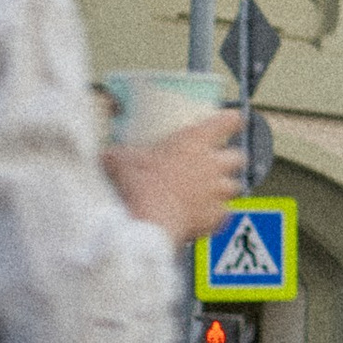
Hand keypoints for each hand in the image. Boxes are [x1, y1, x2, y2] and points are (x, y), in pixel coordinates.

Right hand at [106, 109, 242, 251]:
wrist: (149, 222)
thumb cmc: (138, 186)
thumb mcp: (121, 161)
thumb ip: (118, 156)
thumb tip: (104, 155)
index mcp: (194, 141)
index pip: (227, 121)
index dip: (231, 120)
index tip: (232, 119)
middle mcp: (213, 164)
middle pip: (238, 156)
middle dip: (230, 159)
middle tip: (216, 162)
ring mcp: (218, 192)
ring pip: (235, 186)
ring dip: (224, 188)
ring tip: (210, 191)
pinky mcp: (216, 218)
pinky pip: (225, 215)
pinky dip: (217, 215)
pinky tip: (204, 216)